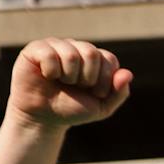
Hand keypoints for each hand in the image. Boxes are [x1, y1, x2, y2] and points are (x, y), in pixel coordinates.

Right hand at [8, 38, 132, 130]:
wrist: (44, 117)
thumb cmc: (73, 109)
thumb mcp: (102, 107)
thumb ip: (119, 92)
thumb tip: (128, 74)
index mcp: (95, 58)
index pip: (109, 59)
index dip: (104, 81)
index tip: (95, 93)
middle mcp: (77, 47)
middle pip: (91, 53)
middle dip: (87, 78)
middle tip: (76, 86)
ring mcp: (56, 45)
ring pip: (71, 54)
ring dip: (68, 76)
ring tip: (61, 82)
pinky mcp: (36, 48)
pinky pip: (49, 54)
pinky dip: (50, 71)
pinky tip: (47, 76)